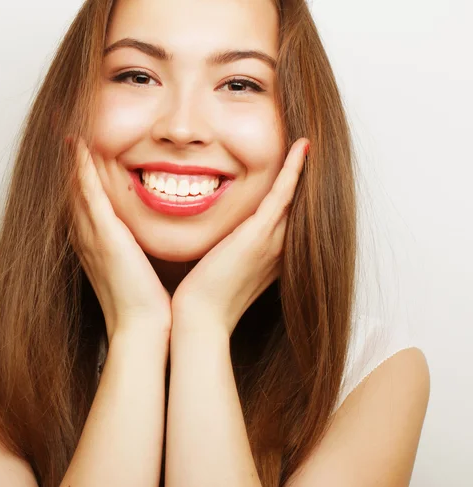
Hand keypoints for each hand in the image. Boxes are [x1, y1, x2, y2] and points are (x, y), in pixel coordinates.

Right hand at [67, 137, 171, 341]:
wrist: (142, 329)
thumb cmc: (146, 305)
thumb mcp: (140, 271)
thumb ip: (139, 253)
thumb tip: (150, 242)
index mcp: (97, 245)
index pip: (84, 204)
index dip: (77, 178)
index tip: (78, 152)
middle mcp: (87, 238)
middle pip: (72, 191)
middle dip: (67, 163)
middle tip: (62, 132)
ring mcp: (92, 236)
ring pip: (75, 188)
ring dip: (70, 159)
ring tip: (64, 130)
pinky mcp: (104, 236)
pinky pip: (87, 194)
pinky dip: (80, 169)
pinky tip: (77, 145)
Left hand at [171, 138, 309, 336]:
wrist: (200, 318)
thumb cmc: (205, 297)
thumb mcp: (222, 269)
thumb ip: (229, 251)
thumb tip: (221, 237)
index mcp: (272, 256)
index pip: (290, 218)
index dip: (298, 194)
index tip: (298, 171)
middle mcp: (280, 248)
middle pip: (300, 205)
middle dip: (307, 179)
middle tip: (312, 149)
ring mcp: (272, 242)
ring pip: (297, 197)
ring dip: (304, 168)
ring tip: (310, 142)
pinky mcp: (259, 236)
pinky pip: (282, 194)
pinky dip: (293, 169)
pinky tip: (302, 147)